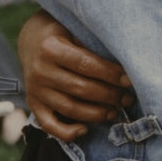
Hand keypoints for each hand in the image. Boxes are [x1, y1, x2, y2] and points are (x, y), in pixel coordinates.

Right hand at [17, 10, 133, 140]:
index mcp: (51, 48)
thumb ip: (93, 43)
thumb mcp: (75, 28)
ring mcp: (35, 90)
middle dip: (109, 95)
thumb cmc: (64, 32)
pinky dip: (67, 132)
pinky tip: (86, 129)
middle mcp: (40, 71)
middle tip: (128, 98)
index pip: (87, 65)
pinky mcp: (33, 104)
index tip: (130, 80)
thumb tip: (126, 61)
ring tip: (115, 112)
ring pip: (70, 108)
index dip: (111, 74)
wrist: (32, 40)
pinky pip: (49, 125)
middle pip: (81, 89)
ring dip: (96, 114)